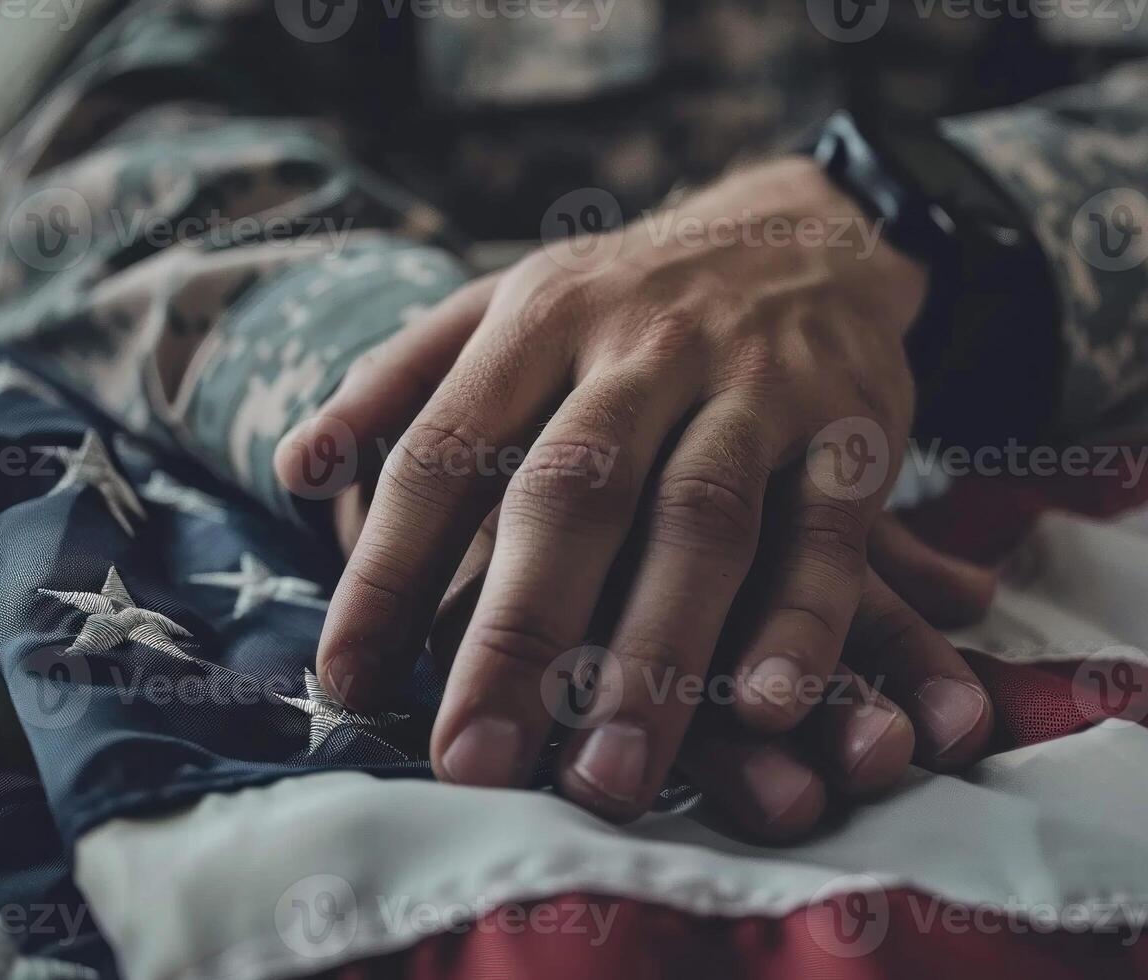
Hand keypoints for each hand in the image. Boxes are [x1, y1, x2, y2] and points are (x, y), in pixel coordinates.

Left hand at [278, 157, 985, 825]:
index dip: (388, 570)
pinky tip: (766, 707)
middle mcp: (641, 348)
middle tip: (474, 765)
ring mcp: (753, 386)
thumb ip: (402, 382)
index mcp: (539, 321)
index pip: (445, 450)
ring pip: (699, 521)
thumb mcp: (508, 304)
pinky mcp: (852, 427)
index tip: (348, 686)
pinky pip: (827, 530)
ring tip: (610, 778)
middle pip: (571, 494)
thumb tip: (296, 468)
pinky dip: (801, 619)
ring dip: (655, 655)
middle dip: (516, 636)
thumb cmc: (631, 297)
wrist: (807, 228)